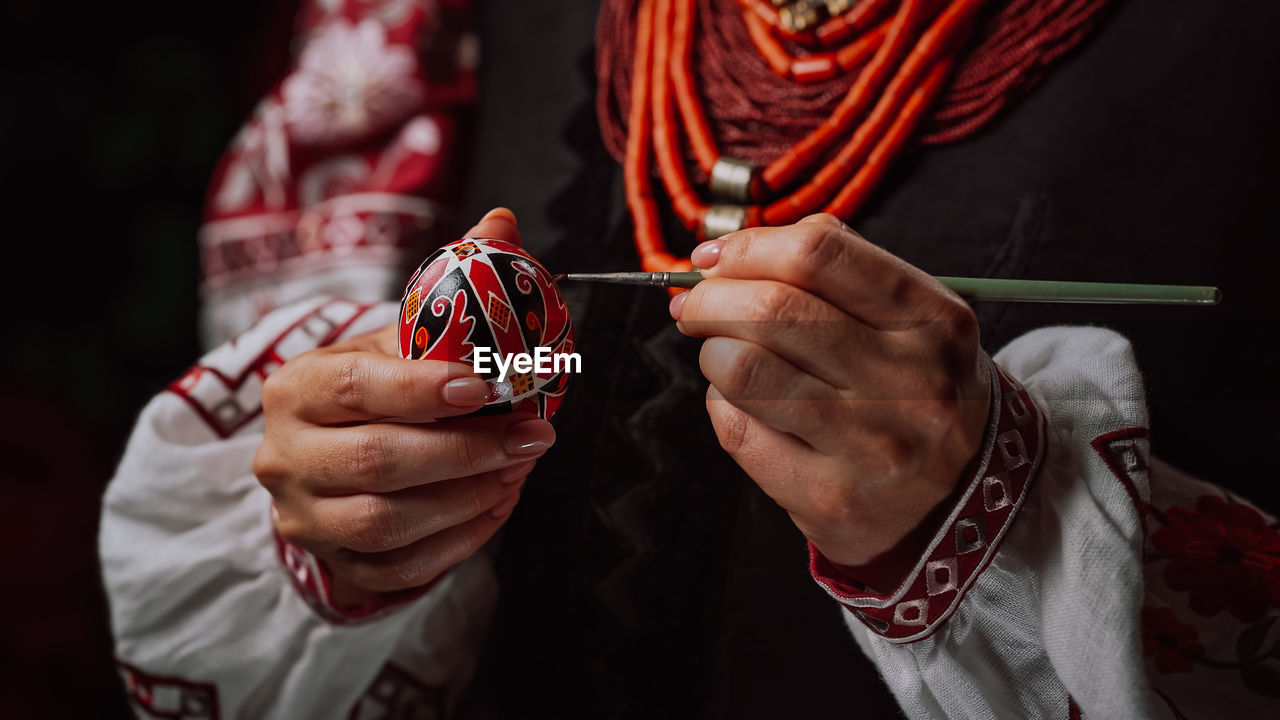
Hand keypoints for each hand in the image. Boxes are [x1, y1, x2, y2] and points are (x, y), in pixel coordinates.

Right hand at [254, 209, 555, 607]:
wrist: (329, 458)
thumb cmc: (374, 391)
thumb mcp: (397, 339)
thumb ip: (448, 286)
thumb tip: (501, 223)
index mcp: (296, 388)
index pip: (353, 385)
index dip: (421, 388)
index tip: (487, 385)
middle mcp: (285, 456)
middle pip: (376, 461)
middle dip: (469, 450)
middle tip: (533, 434)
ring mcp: (305, 518)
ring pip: (387, 523)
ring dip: (470, 497)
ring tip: (520, 468)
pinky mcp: (334, 565)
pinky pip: (401, 568)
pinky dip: (461, 539)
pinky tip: (498, 505)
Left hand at [670, 214, 990, 586]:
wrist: (963, 502)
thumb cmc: (917, 391)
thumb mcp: (913, 319)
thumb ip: (836, 269)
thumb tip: (729, 254)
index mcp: (932, 319)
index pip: (818, 255)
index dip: (746, 248)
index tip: (712, 259)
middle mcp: (910, 381)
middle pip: (773, 310)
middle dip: (710, 300)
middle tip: (696, 308)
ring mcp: (872, 445)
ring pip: (744, 370)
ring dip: (711, 353)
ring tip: (721, 355)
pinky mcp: (830, 497)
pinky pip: (738, 431)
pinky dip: (723, 407)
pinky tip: (744, 406)